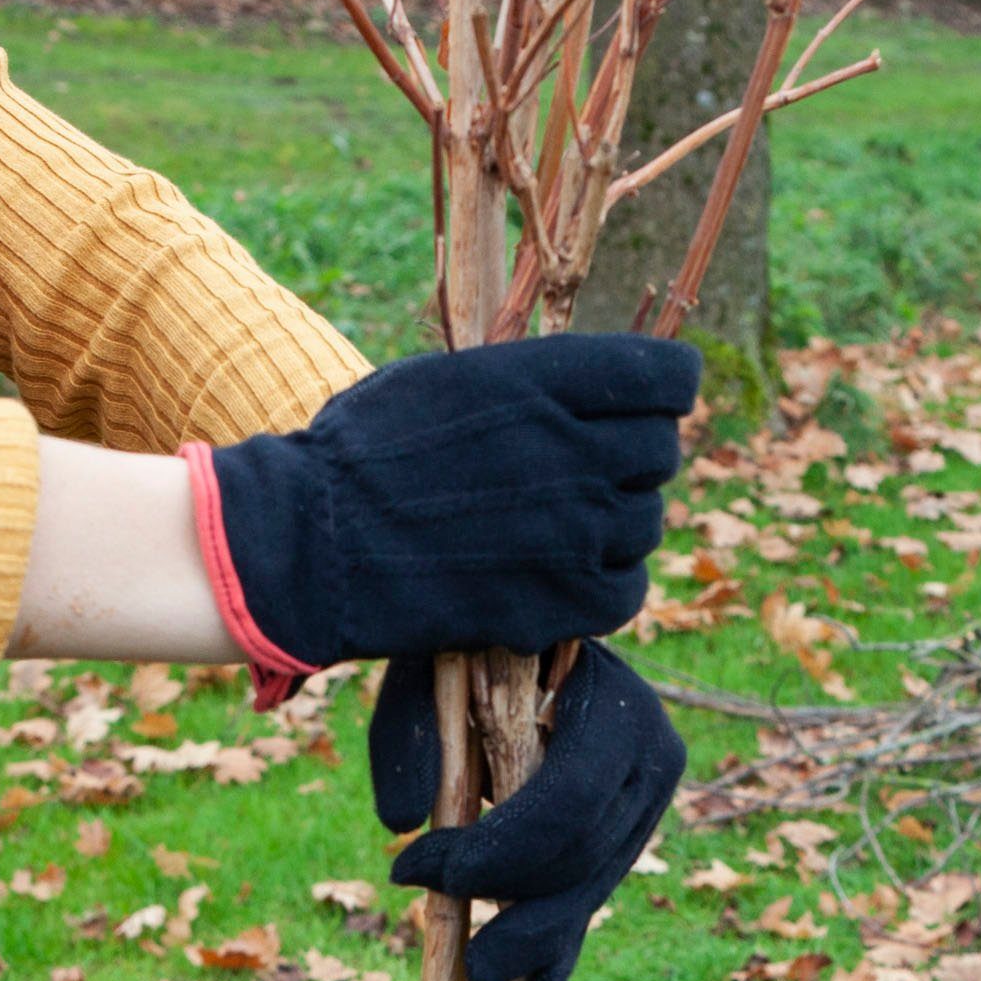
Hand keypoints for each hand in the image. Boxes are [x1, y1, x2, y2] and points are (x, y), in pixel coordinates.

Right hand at [206, 335, 698, 673]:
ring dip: (617, 524)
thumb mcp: (447, 379)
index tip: (647, 404)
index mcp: (544, 382)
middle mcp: (572, 452)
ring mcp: (572, 533)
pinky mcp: (559, 603)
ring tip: (562, 527)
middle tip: (588, 472)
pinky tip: (566, 576)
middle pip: (662, 453)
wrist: (311, 546)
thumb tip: (599, 390)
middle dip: (634, 459)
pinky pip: (627, 591)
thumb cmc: (364, 452)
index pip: (669, 378)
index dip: (666, 390)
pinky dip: (607, 584)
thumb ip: (532, 381)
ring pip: (648, 524)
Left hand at [370, 643, 684, 980]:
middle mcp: (654, 748)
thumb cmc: (467, 639)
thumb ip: (407, 735)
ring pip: (594, 883)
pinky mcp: (633, 823)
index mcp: (613, 699)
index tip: (416, 872)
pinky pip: (595, 887)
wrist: (516, 630)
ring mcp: (651, 792)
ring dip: (537, 936)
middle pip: (586, 856)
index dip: (496, 853)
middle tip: (458, 954)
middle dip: (516, 909)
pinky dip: (564, 938)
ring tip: (484, 975)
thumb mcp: (426, 668)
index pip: (566, 804)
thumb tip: (400, 823)